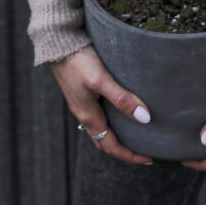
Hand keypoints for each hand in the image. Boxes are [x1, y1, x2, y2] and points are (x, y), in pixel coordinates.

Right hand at [50, 46, 153, 164]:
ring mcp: (81, 105)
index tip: (149, 159)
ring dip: (116, 137)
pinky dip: (110, 123)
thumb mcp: (101, 80)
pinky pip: (96, 117)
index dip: (130, 155)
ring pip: (100, 130)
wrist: (56, 45)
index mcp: (88, 116)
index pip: (111, 146)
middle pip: (104, 142)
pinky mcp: (80, 94)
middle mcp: (83, 115)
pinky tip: (118, 111)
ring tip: (134, 134)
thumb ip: (121, 99)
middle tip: (144, 151)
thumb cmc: (78, 61)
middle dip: (124, 150)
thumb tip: (144, 118)